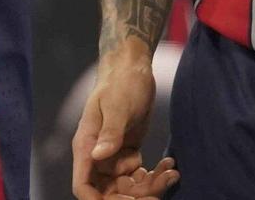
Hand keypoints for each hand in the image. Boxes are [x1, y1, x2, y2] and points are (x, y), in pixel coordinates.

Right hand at [72, 47, 177, 199]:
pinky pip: (139, 176)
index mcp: (86, 146)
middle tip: (158, 188)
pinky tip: (169, 165)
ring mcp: (113, 156)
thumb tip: (97, 156)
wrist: (134, 67)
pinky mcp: (128, 153)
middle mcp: (97, 156)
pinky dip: (155, 176)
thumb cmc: (122, 82)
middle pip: (108, 192)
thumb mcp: (118, 106)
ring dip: (149, 186)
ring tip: (171, 172)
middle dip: (132, 196)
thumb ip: (109, 132)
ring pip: (128, 186)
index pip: (83, 185)